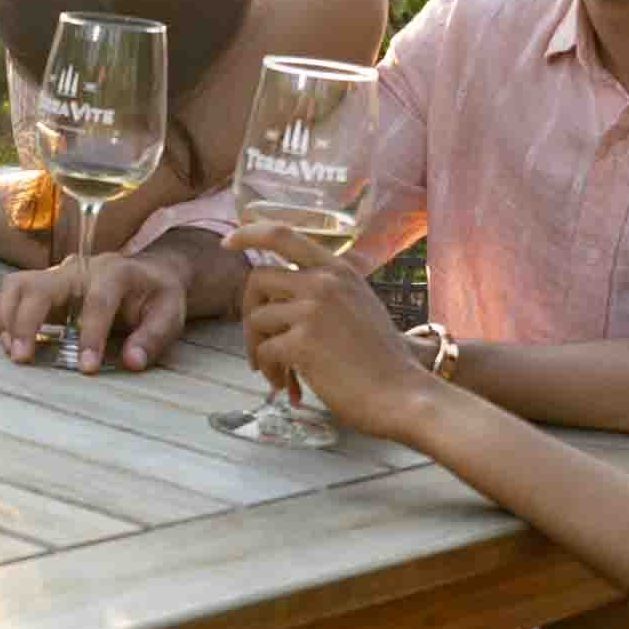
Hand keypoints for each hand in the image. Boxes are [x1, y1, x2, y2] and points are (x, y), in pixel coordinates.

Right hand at [0, 251, 188, 372]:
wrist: (149, 274)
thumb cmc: (158, 295)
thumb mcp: (170, 314)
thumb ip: (153, 337)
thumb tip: (132, 361)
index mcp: (115, 272)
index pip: (97, 301)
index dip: (91, 334)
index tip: (86, 367)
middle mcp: (80, 269)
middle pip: (41, 286)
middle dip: (27, 321)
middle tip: (23, 358)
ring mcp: (58, 276)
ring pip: (18, 285)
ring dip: (8, 318)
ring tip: (14, 351)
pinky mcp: (45, 287)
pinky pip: (14, 294)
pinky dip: (6, 318)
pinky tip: (13, 344)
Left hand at [229, 222, 433, 442]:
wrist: (402, 394)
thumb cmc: (382, 360)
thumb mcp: (359, 305)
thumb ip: (326, 292)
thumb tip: (279, 299)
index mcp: (338, 270)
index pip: (283, 234)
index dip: (249, 233)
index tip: (227, 242)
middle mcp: (323, 282)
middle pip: (257, 279)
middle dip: (247, 312)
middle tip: (256, 343)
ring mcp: (312, 310)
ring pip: (256, 319)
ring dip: (259, 350)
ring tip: (278, 375)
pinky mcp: (303, 342)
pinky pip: (265, 351)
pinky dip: (271, 372)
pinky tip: (289, 387)